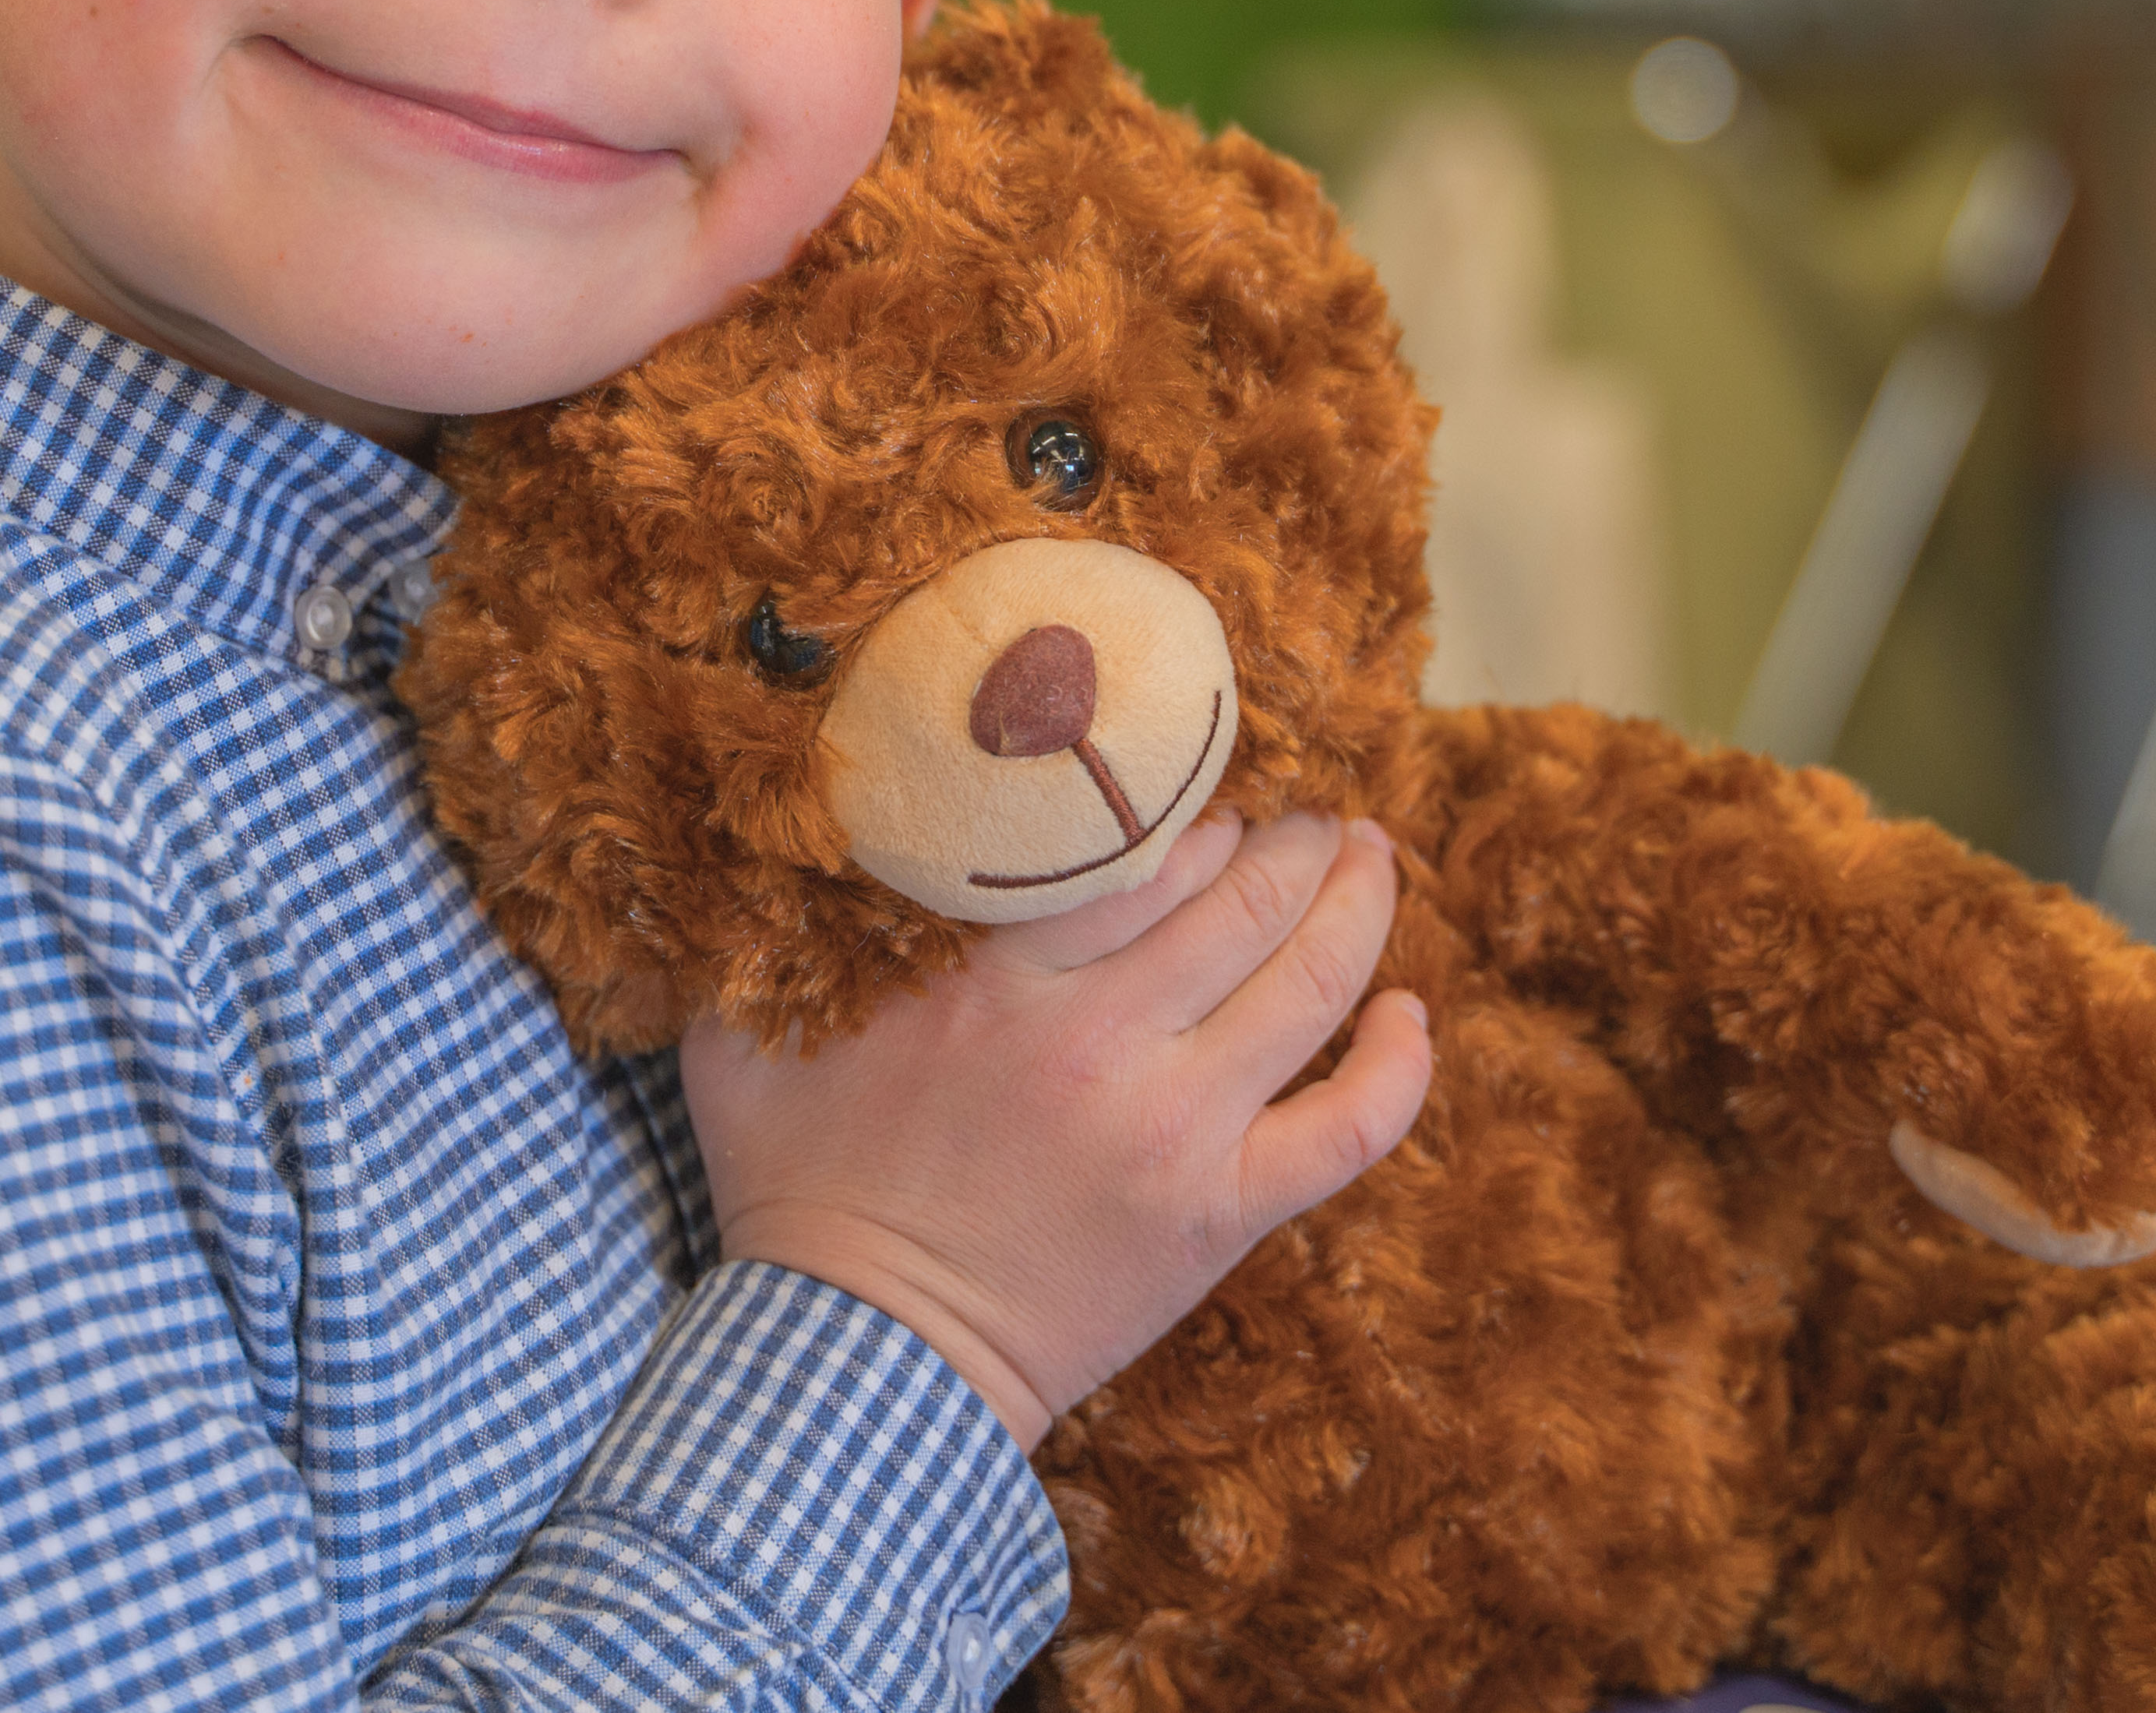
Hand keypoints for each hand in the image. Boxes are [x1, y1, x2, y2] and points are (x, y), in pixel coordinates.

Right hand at [679, 808, 1433, 1449]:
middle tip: (1306, 810)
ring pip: (1311, 982)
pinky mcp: (1221, 1217)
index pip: (1141, 848)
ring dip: (1359, 903)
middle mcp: (1104, 1041)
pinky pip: (1351, 1128)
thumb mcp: (746, 1040)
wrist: (859, 1366)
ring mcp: (1177, 1130)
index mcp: (999, 983)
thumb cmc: (797, 1194)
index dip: (1190, 803)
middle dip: (1292, 835)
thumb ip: (759, 927)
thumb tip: (761, 825)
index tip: (1199, 789)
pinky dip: (1399, 1064)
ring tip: (1371, 857)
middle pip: (1244, 895)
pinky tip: (1408, 1013)